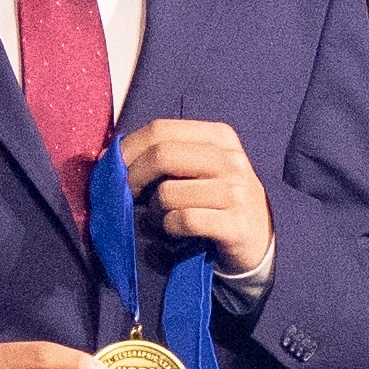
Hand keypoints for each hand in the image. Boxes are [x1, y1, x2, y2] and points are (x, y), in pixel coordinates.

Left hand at [121, 119, 272, 274]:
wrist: (260, 239)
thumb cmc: (216, 200)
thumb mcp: (198, 168)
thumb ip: (163, 155)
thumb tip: (107, 154)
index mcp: (218, 136)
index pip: (160, 129)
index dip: (128, 148)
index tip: (112, 168)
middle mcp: (230, 159)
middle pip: (162, 155)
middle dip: (133, 177)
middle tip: (127, 194)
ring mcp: (236, 192)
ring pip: (168, 193)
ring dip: (154, 210)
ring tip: (162, 217)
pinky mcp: (236, 224)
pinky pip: (183, 221)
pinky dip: (169, 228)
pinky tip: (176, 231)